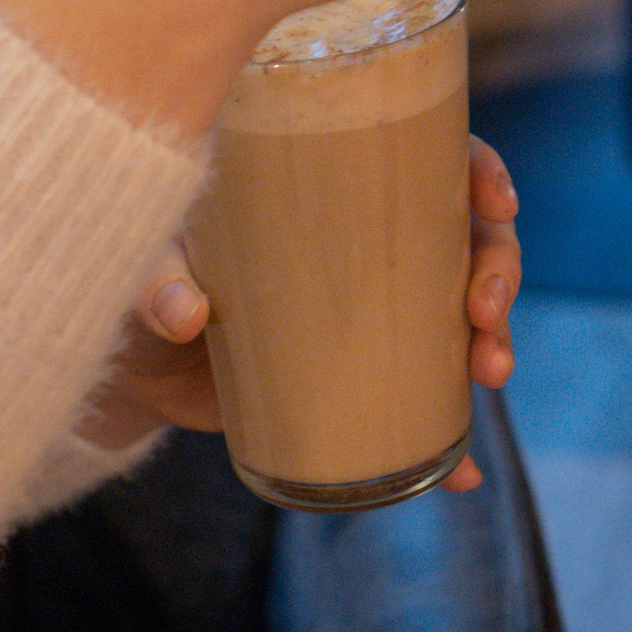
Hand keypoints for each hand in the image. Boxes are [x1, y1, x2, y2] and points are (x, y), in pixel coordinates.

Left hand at [77, 138, 523, 496]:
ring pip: (464, 312)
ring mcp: (375, 309)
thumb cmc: (141, 280)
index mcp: (331, 185)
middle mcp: (368, 240)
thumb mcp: (145, 261)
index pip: (427, 158)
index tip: (495, 202)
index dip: (477, 172)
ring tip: (489, 375)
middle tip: (485, 314)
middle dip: (497, 269)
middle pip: (466, 234)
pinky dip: (452, 442)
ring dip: (493, 339)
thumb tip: (187, 313)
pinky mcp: (365, 374)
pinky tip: (464, 473)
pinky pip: (427, 403)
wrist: (134, 365)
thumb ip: (159, 277)